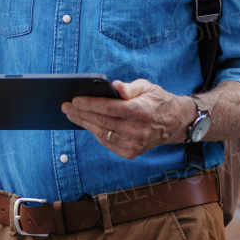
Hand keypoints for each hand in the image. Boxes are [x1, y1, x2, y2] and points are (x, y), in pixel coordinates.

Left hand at [61, 79, 194, 159]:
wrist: (174, 123)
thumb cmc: (157, 101)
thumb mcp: (147, 87)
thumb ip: (129, 87)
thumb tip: (113, 86)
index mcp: (141, 111)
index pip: (109, 108)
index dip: (90, 104)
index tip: (74, 99)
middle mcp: (137, 130)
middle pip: (102, 122)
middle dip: (80, 113)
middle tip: (65, 106)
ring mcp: (134, 144)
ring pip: (102, 134)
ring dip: (83, 124)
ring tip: (70, 114)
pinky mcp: (131, 153)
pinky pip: (108, 143)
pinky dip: (96, 133)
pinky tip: (86, 124)